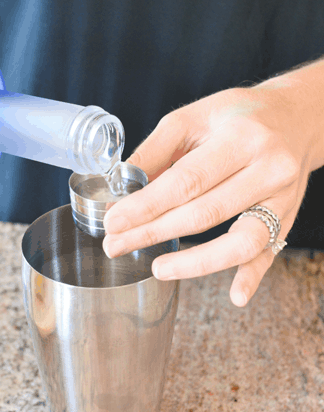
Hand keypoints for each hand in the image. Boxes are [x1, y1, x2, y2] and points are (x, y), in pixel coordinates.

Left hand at [103, 69, 323, 305]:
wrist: (297, 116)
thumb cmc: (238, 116)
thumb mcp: (194, 116)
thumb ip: (156, 149)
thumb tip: (118, 184)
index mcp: (241, 138)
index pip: (187, 180)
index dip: (147, 205)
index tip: (114, 221)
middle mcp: (268, 169)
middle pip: (206, 213)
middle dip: (154, 232)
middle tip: (115, 244)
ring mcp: (282, 198)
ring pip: (240, 241)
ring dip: (196, 262)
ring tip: (157, 268)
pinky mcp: (288, 218)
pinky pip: (270, 254)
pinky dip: (252, 276)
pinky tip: (235, 296)